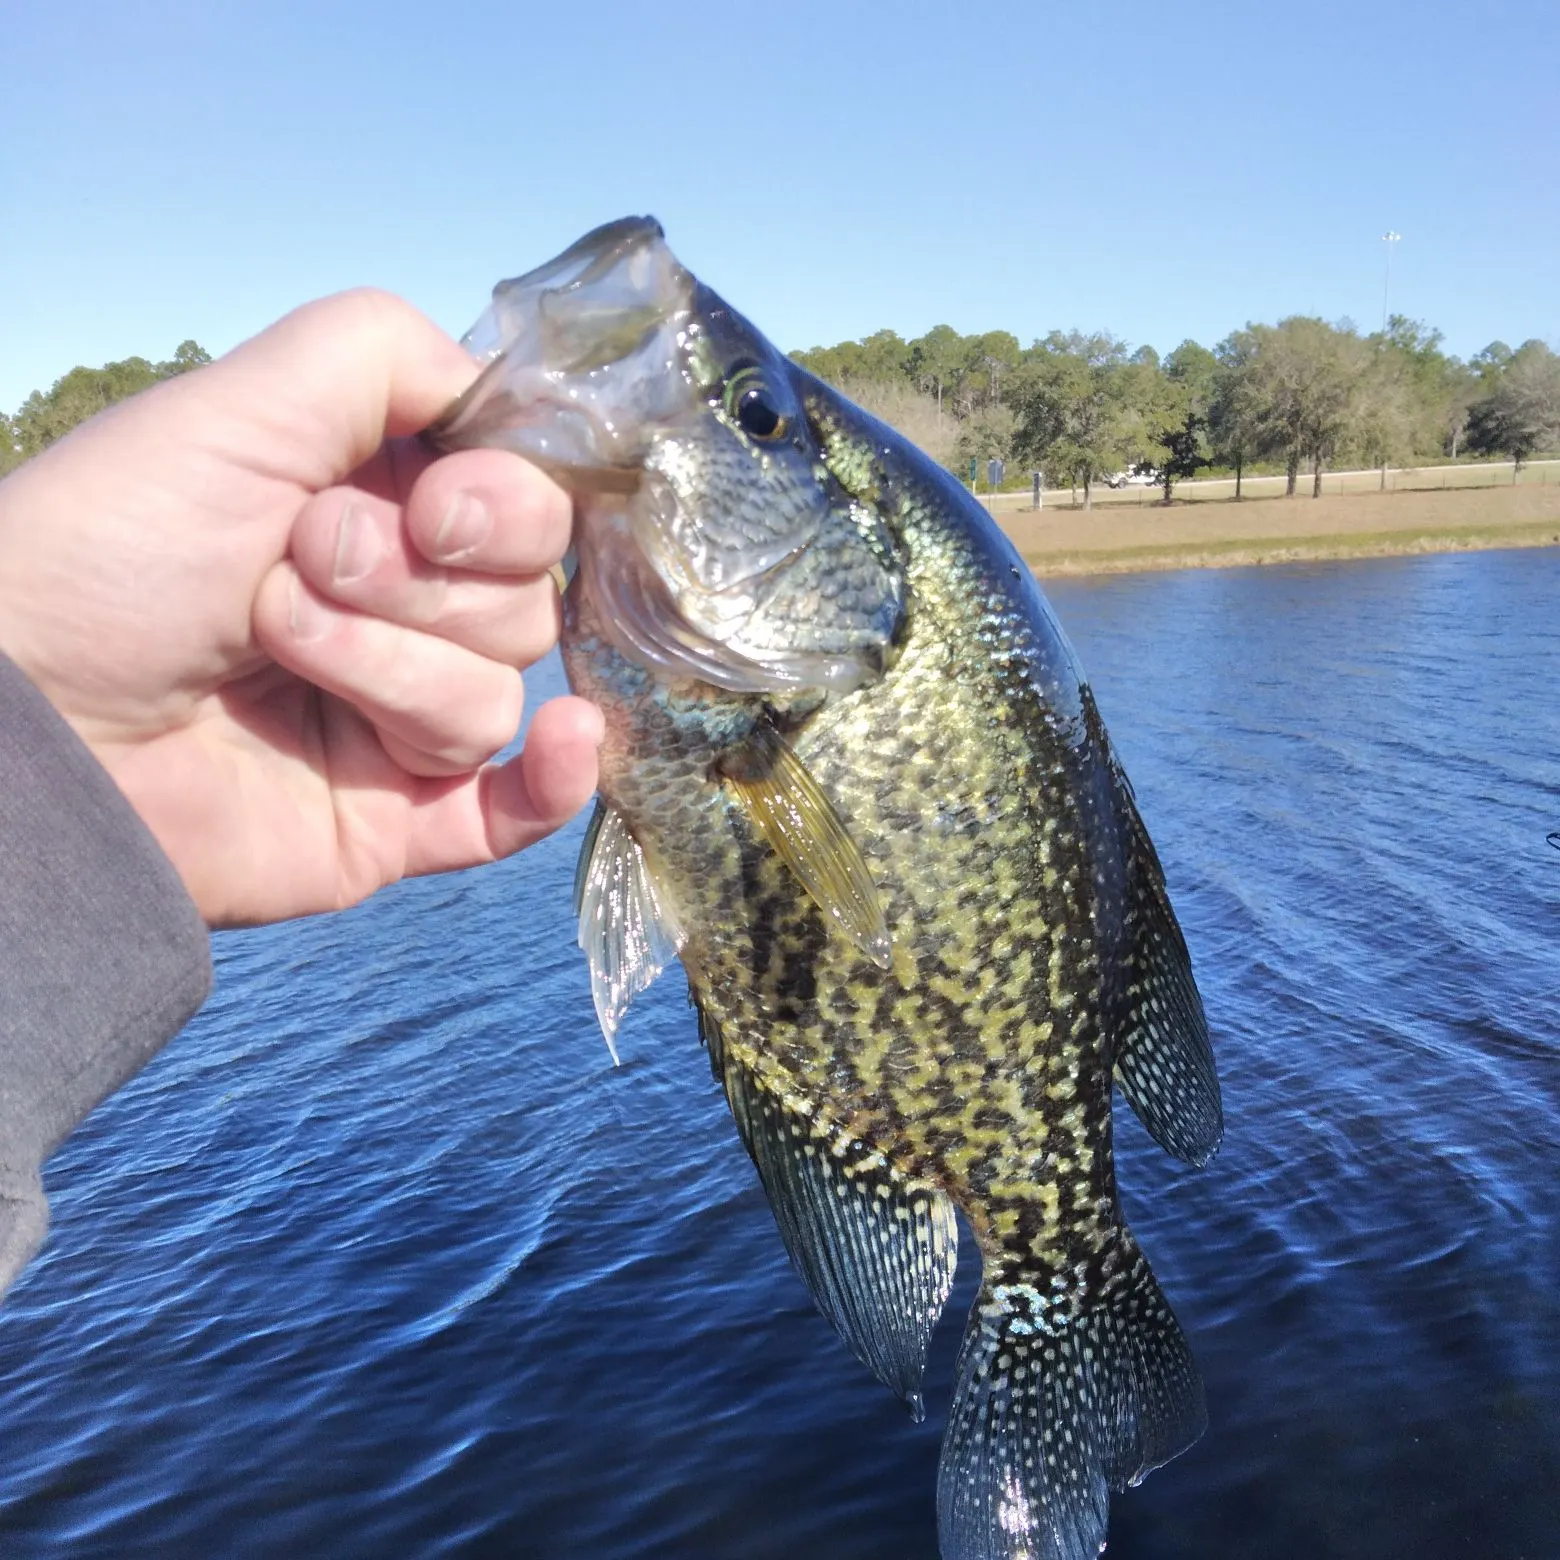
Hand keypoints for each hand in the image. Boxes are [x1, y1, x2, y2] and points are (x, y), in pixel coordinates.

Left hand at [0, 290, 601, 925]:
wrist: (23, 714)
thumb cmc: (111, 548)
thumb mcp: (242, 405)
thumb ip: (386, 354)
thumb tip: (500, 394)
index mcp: (383, 512)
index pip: (530, 505)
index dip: (500, 506)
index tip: (426, 508)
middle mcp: (404, 613)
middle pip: (524, 601)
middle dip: (414, 587)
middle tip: (296, 569)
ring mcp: (400, 721)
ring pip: (496, 695)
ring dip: (387, 668)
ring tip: (273, 648)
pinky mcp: (395, 822)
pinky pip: (517, 813)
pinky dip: (556, 782)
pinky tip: (567, 740)